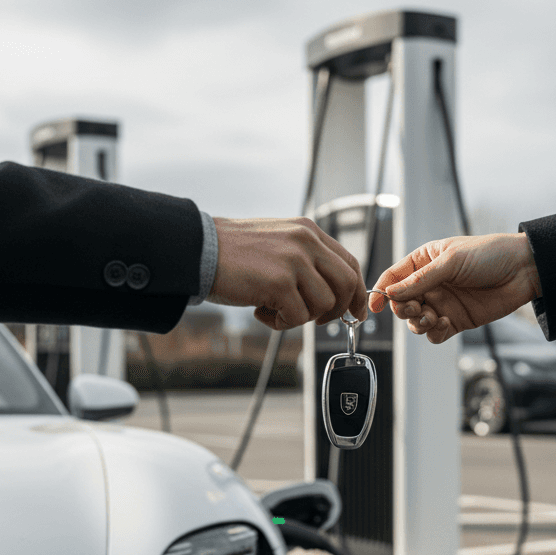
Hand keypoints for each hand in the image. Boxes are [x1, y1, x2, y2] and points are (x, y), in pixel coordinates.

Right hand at [209, 217, 366, 330]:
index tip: (356, 312)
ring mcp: (294, 261)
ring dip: (302, 317)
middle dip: (337, 311)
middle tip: (316, 320)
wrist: (198, 250)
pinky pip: (298, 317)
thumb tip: (332, 293)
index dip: (357, 293)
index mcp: (308, 231)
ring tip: (274, 309)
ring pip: (324, 305)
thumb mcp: (278, 243)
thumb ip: (306, 260)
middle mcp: (306, 242)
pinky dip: (281, 323)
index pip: (350, 263)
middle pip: (347, 285)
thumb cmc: (233, 254)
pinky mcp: (279, 283)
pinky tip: (261, 311)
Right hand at [368, 233, 540, 343]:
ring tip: (432, 317)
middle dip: (403, 309)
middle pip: (401, 303)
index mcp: (424, 261)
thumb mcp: (451, 261)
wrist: (524, 270)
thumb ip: (420, 279)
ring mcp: (442, 303)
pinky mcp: (455, 321)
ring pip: (416, 321)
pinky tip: (445, 324)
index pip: (394, 277)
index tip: (375, 306)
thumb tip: (391, 292)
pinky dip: (435, 333)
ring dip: (419, 323)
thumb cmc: (490, 255)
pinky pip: (435, 334)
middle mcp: (430, 284)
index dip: (381, 291)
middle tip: (415, 308)